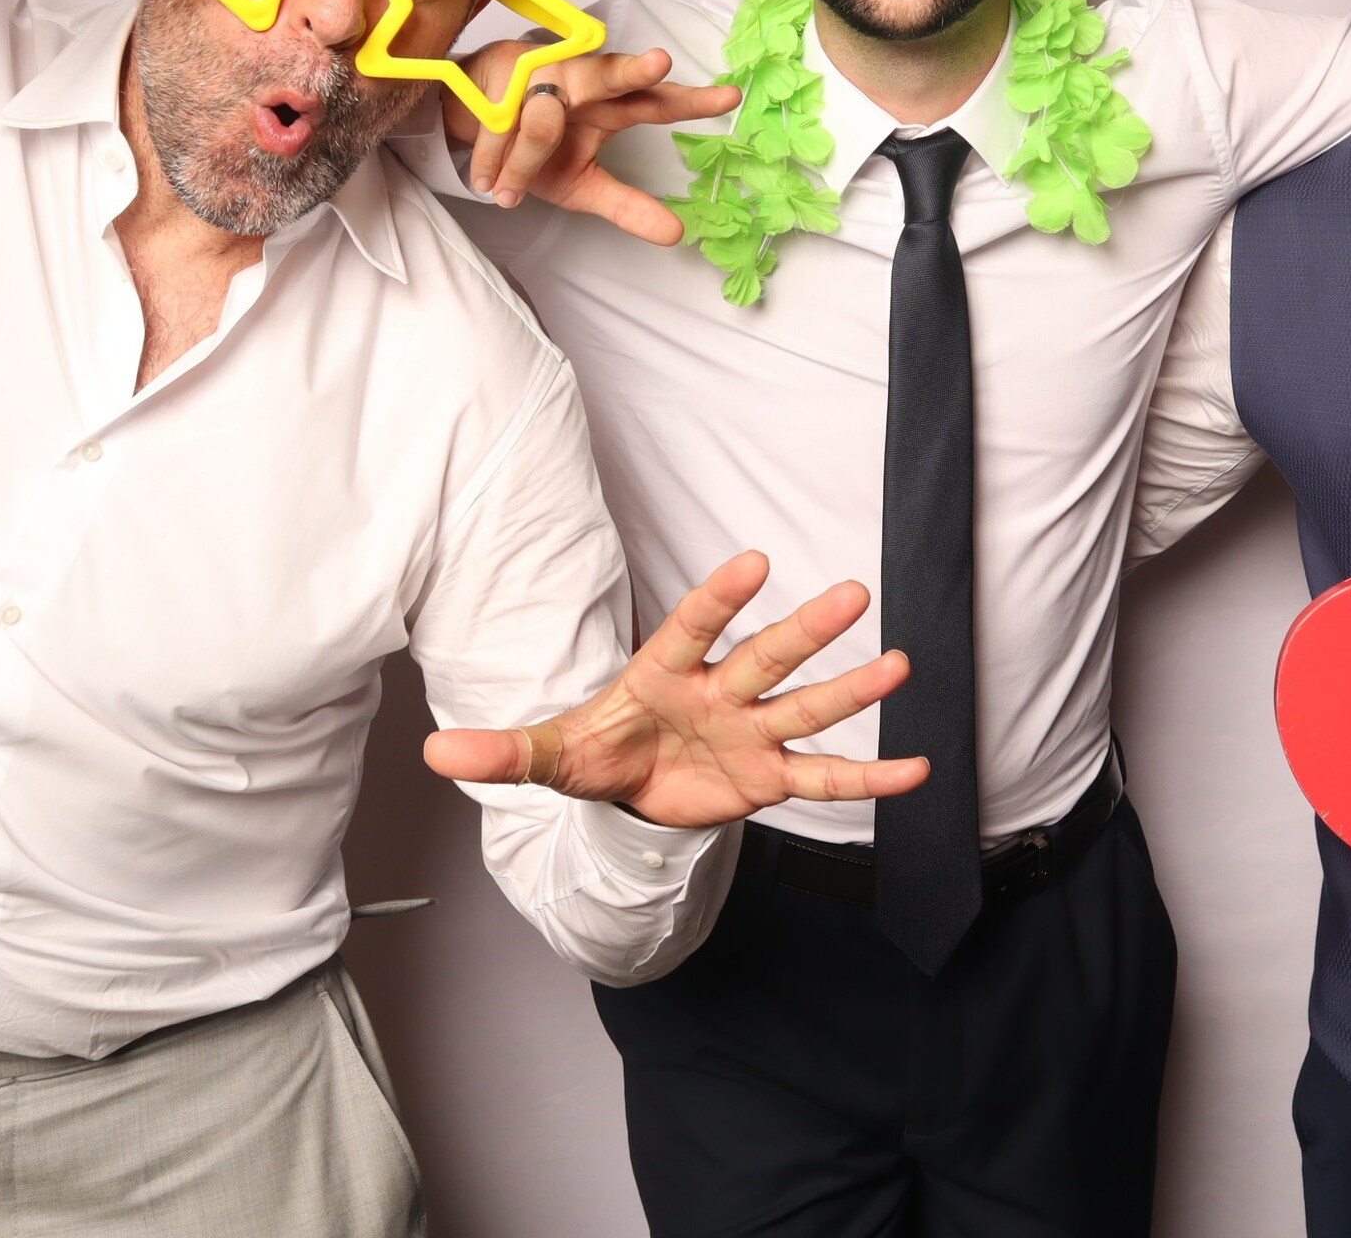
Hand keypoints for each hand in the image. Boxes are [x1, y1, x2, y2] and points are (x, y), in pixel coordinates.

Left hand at [420, 551, 928, 826]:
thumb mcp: (547, 757)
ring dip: (853, 688)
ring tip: (901, 664)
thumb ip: (501, 749)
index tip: (755, 560)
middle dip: (807, 629)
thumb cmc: (599, 752)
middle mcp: (719, 692)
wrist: (631, 790)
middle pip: (767, 656)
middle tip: (853, 594)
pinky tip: (916, 771)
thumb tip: (433, 750)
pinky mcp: (769, 777)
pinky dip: (869, 775)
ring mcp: (752, 732)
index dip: (722, 597)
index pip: (694, 626)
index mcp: (665, 672)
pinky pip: (824, 777)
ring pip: (807, 705)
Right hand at [443, 42, 740, 244]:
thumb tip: (678, 235)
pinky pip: (496, 127)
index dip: (692, 101)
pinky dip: (489, 159)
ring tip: (507, 191)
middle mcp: (584, 80)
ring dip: (524, 163)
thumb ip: (627, 206)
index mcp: (612, 106)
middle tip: (660, 63)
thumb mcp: (584, 185)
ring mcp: (541, 74)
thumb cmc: (540, 146)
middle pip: (611, 74)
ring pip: (542, 120)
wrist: (471, 114)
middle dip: (633, 70)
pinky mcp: (498, 73)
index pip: (658, 102)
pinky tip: (485, 178)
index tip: (731, 97)